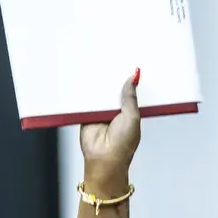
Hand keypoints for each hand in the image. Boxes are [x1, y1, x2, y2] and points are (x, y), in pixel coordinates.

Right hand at [79, 71, 141, 187]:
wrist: (104, 158)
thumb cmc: (123, 143)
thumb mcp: (132, 116)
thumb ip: (130, 97)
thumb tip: (134, 78)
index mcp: (128, 111)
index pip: (127, 90)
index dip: (127, 78)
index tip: (126, 62)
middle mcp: (113, 110)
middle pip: (111, 89)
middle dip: (110, 78)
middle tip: (109, 59)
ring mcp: (99, 112)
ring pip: (97, 93)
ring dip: (96, 84)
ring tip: (96, 65)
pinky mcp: (86, 114)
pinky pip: (84, 100)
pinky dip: (83, 93)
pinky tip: (83, 80)